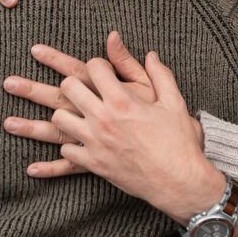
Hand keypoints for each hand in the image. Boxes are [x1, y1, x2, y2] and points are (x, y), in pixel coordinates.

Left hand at [54, 49, 224, 224]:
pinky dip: (72, 145)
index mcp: (122, 101)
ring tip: (80, 114)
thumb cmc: (178, 141)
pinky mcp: (93, 164)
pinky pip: (66, 150)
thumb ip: (160, 74)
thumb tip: (151, 55)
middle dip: (75, 83)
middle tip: (86, 89)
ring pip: (59, 118)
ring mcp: (95, 143)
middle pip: (68, 87)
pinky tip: (82, 142)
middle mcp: (103, 119)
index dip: (98, 65)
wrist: (178, 181)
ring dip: (68, 113)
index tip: (104, 71)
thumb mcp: (174, 102)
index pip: (94, 68)